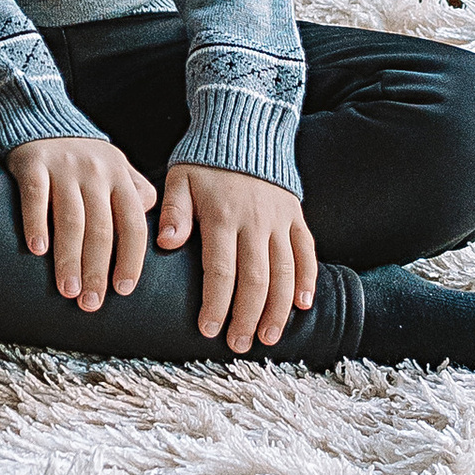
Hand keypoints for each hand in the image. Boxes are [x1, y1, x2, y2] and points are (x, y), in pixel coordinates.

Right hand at [5, 135, 153, 313]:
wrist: (43, 117)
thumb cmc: (85, 155)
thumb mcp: (118, 168)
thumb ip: (138, 195)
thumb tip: (159, 232)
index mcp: (120, 179)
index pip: (133, 225)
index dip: (130, 260)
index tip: (123, 290)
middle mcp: (96, 173)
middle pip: (101, 229)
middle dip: (96, 270)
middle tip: (90, 303)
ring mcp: (64, 167)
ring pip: (70, 219)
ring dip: (69, 258)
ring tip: (67, 289)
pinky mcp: (33, 163)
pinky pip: (36, 196)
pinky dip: (36, 223)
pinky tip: (37, 250)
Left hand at [157, 163, 317, 351]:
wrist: (244, 129)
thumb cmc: (205, 161)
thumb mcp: (180, 178)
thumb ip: (174, 211)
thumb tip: (167, 243)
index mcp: (222, 215)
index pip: (221, 269)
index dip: (216, 303)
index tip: (207, 329)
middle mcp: (255, 221)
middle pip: (255, 278)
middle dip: (247, 316)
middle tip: (238, 345)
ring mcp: (280, 220)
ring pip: (284, 272)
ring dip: (277, 309)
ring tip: (268, 337)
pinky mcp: (296, 217)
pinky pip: (306, 252)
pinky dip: (306, 279)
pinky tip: (302, 305)